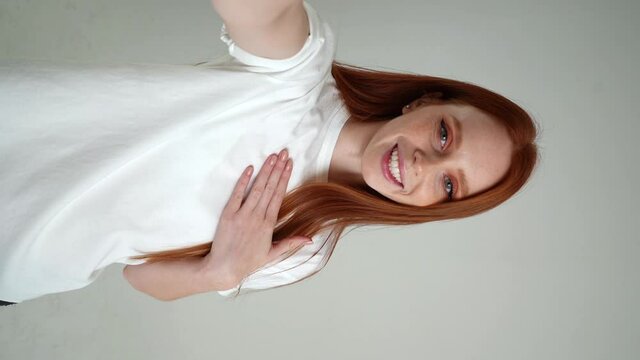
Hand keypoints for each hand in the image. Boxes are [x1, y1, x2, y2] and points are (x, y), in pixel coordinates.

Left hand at [203, 148, 312, 288]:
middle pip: (270, 188)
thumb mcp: (272, 254)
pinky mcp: (228, 215)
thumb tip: (310, 239)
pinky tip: (250, 168)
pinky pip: (237, 194)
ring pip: (257, 189)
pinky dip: (243, 181)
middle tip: (284, 152)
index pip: (279, 195)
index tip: (290, 164)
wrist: (224, 268)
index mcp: (268, 224)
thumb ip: (291, 243)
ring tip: (272, 156)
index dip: (285, 178)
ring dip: (265, 171)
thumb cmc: (248, 262)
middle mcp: (257, 217)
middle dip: (278, 169)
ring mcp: (242, 215)